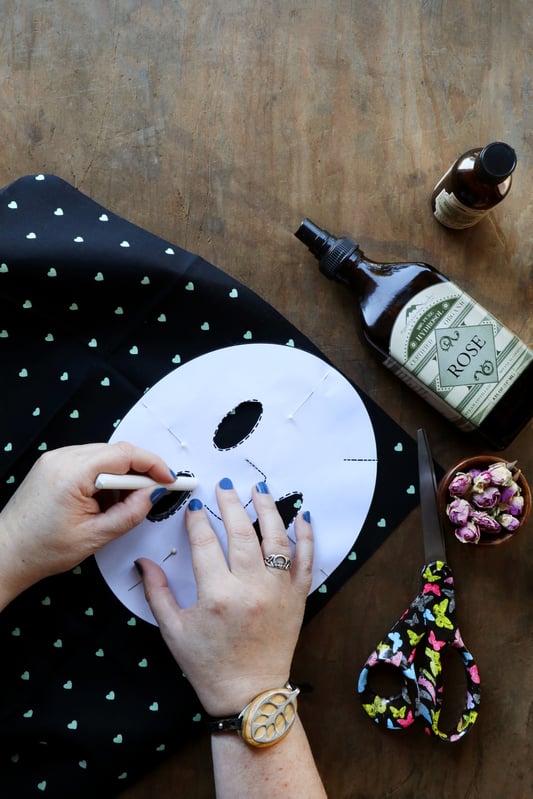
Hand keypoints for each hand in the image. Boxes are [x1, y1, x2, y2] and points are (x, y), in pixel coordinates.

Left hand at [0, 441, 174, 605]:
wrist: (6, 553)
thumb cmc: (41, 549)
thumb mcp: (95, 536)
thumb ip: (130, 513)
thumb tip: (154, 494)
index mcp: (71, 473)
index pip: (124, 454)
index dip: (153, 465)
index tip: (169, 479)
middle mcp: (62, 458)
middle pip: (116, 452)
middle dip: (140, 472)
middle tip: (155, 493)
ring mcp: (56, 459)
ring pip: (105, 456)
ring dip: (122, 476)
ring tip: (122, 506)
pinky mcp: (54, 464)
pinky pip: (90, 461)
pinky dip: (105, 478)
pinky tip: (104, 500)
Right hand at [137, 479, 313, 716]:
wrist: (249, 694)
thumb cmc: (207, 664)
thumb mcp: (173, 630)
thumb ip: (157, 592)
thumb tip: (142, 561)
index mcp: (217, 596)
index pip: (205, 543)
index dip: (198, 520)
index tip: (195, 506)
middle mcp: (250, 588)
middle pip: (240, 533)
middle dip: (230, 504)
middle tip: (224, 486)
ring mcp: (278, 591)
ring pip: (275, 539)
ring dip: (267, 509)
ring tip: (260, 488)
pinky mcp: (297, 597)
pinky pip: (306, 560)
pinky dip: (306, 536)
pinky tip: (301, 515)